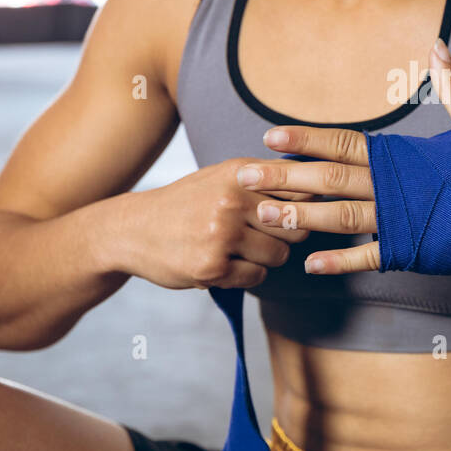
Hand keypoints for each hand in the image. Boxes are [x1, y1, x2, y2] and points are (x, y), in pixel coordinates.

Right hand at [119, 156, 314, 289]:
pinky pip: (256, 276)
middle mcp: (232, 200)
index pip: (299, 189)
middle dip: (287, 236)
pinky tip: (226, 264)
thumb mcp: (221, 177)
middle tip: (264, 236)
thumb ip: (265, 179)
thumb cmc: (186, 203)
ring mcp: (222, 234)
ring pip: (279, 254)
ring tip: (242, 250)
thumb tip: (317, 185)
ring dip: (267, 258)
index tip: (302, 213)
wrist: (132, 230)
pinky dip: (247, 275)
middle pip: (295, 226)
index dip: (307, 205)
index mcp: (239, 174)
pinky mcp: (213, 266)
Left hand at [235, 38, 450, 275]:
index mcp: (407, 153)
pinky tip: (310, 264)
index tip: (270, 134)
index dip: (306, 139)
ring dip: (301, 218)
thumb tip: (438, 45)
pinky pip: (372, 257)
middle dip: (284, 177)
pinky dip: (341, 262)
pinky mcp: (420, 250)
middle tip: (242, 176)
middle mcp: (400, 185)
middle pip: (329, 178)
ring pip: (341, 217)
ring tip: (264, 216)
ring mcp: (407, 220)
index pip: (344, 142)